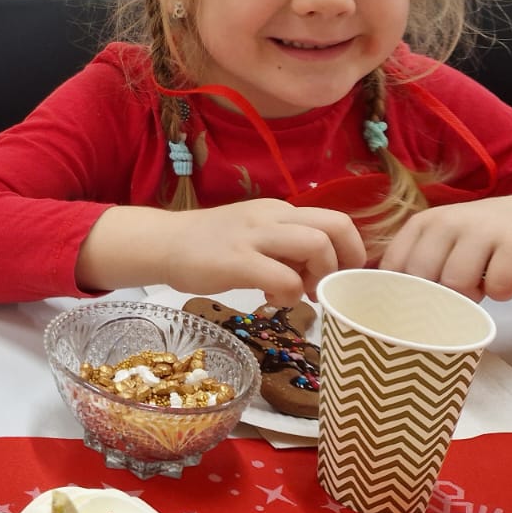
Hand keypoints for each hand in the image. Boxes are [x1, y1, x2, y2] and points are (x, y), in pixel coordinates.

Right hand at [159, 199, 366, 305]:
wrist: (163, 243)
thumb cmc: (208, 245)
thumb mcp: (253, 235)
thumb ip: (285, 248)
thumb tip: (316, 272)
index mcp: (278, 211)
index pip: (336, 220)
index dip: (348, 251)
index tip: (333, 275)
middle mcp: (271, 216)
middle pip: (335, 227)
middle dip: (342, 262)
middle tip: (323, 286)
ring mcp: (254, 237)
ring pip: (316, 245)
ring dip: (319, 277)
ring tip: (300, 294)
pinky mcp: (236, 261)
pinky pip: (284, 278)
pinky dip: (288, 296)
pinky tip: (270, 301)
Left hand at [375, 193, 511, 300]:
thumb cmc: (477, 240)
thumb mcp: (440, 243)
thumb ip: (415, 265)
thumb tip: (385, 304)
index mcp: (423, 223)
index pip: (394, 267)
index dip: (402, 293)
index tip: (415, 304)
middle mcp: (449, 221)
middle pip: (423, 278)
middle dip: (438, 295)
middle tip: (459, 289)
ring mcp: (484, 230)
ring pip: (458, 284)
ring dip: (472, 295)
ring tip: (482, 282)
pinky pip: (499, 288)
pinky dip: (503, 293)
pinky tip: (507, 278)